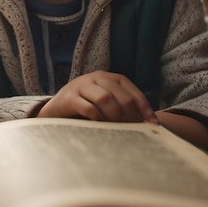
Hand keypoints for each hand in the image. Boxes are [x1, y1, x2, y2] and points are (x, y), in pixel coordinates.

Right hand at [38, 71, 156, 122]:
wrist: (55, 110)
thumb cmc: (85, 108)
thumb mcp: (105, 103)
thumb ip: (122, 108)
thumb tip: (149, 124)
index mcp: (107, 77)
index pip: (130, 89)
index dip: (143, 106)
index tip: (151, 123)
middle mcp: (94, 78)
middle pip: (118, 93)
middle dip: (129, 113)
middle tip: (134, 129)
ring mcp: (80, 86)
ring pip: (104, 98)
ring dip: (115, 115)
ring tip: (119, 129)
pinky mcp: (68, 98)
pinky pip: (88, 108)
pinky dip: (99, 118)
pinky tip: (102, 126)